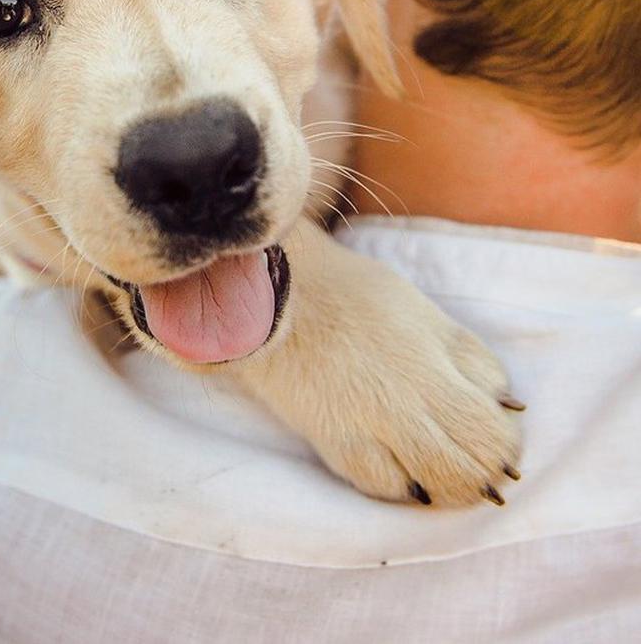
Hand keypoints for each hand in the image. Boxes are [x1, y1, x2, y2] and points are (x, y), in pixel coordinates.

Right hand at [233, 217, 522, 506]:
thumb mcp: (423, 311)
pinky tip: (408, 479)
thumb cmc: (352, 293)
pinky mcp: (334, 441)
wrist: (275, 296)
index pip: (493, 426)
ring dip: (452, 489)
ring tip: (451, 480)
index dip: (506, 442)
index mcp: (435, 361)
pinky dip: (404, 487)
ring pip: (434, 484)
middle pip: (472, 462)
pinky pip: (382, 486)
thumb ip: (466, 355)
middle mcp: (408, 400)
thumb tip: (506, 403)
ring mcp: (370, 425)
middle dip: (486, 471)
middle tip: (485, 468)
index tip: (501, 437)